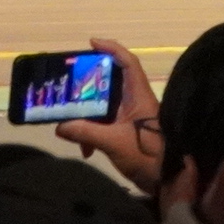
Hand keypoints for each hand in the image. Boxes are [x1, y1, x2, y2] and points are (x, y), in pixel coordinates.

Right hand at [56, 39, 163, 193]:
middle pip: (111, 81)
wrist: (164, 180)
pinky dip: (92, 133)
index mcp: (138, 94)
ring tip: (69, 119)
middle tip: (69, 82)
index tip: (92, 43)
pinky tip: (85, 150)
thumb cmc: (146, 154)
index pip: (128, 62)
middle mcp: (135, 100)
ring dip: (88, 113)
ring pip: (105, 104)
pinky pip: (104, 123)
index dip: (112, 49)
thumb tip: (60, 126)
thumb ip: (86, 132)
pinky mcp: (126, 131)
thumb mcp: (113, 142)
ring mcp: (130, 116)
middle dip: (89, 82)